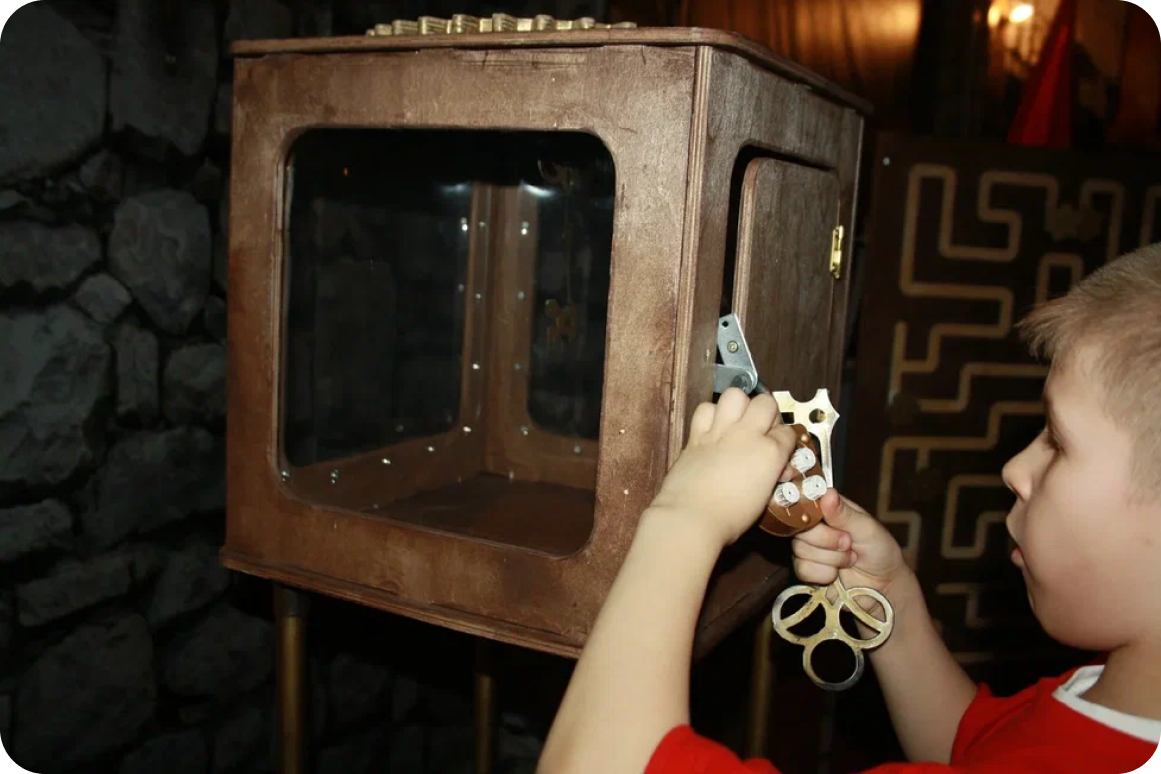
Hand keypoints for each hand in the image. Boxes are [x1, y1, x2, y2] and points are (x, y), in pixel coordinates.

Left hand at [646, 388, 796, 550]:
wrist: (691, 518)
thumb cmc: (730, 519)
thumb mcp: (763, 499)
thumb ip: (771, 476)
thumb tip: (777, 468)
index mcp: (770, 453)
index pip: (788, 432)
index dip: (785, 439)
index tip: (780, 448)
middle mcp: (747, 435)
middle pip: (766, 402)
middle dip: (768, 412)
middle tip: (761, 429)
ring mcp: (719, 432)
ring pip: (734, 395)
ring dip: (739, 405)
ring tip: (736, 421)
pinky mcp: (695, 436)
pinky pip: (705, 409)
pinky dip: (710, 414)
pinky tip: (712, 428)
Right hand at [791, 490, 909, 612]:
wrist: (883, 585)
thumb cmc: (880, 551)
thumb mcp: (867, 528)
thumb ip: (844, 513)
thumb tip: (827, 493)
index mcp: (827, 508)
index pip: (806, 503)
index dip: (812, 514)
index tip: (830, 523)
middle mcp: (814, 525)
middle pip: (801, 528)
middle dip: (828, 540)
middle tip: (849, 544)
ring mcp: (808, 547)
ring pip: (800, 549)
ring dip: (831, 559)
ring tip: (848, 559)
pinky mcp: (805, 569)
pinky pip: (802, 569)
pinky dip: (824, 574)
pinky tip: (836, 572)